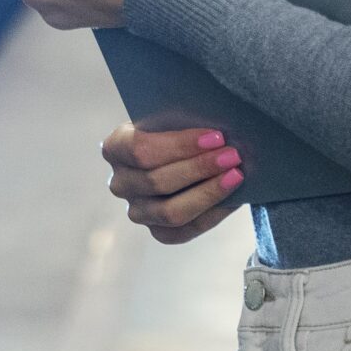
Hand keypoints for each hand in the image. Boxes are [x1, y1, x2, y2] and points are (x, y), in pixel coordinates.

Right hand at [102, 124, 247, 243]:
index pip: (140, 149)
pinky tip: (232, 199)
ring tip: (236, 175)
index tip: (215, 136)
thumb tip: (219, 131)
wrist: (172, 155)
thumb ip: (182, 122)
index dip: (179, 145)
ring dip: (208, 193)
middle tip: (232, 155)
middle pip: (158, 182)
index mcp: (115, 148)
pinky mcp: (157, 232)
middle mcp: (120, 184)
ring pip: (171, 212)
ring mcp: (137, 212)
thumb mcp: (168, 119)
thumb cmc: (172, 131)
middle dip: (200, 168)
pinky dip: (211, 214)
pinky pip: (185, 230)